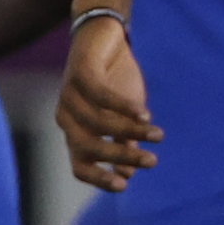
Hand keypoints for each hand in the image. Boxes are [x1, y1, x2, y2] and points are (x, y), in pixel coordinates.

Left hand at [58, 14, 157, 189]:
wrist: (105, 38)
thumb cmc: (115, 82)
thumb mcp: (124, 117)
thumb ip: (124, 143)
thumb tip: (129, 174)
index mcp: (75, 133)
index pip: (80, 165)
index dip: (99, 178)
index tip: (125, 185)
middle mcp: (66, 118)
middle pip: (88, 148)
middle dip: (121, 157)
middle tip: (153, 161)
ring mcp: (68, 96)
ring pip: (96, 123)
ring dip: (129, 133)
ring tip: (157, 135)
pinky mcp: (79, 74)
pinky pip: (100, 96)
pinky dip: (123, 107)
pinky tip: (144, 114)